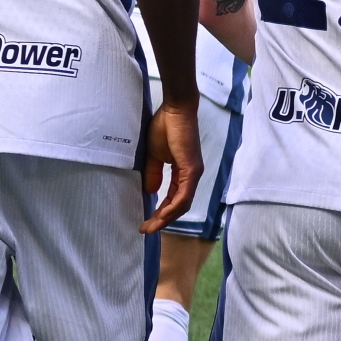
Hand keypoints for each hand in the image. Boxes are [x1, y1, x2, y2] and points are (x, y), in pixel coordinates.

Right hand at [139, 98, 203, 232]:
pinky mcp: (192, 169)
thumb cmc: (165, 128)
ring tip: (151, 226)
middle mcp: (192, 176)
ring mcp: (194, 173)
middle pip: (179, 206)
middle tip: (147, 230)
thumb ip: (153, 174)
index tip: (146, 222)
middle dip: (162, 220)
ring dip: (166, 217)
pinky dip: (173, 207)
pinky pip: (184, 194)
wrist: (175, 110)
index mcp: (183, 173)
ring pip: (182, 204)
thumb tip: (151, 192)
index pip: (173, 199)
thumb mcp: (154, 156)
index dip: (160, 212)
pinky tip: (162, 214)